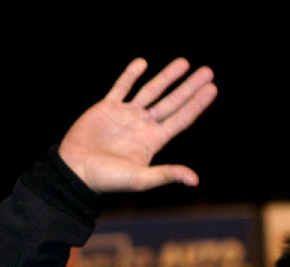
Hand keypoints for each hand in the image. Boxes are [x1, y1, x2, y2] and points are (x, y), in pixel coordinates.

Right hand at [58, 57, 216, 192]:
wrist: (76, 170)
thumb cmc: (107, 179)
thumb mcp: (141, 179)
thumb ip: (167, 174)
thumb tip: (195, 180)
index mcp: (153, 141)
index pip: (181, 118)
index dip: (197, 104)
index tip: (213, 88)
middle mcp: (143, 125)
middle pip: (172, 102)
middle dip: (189, 87)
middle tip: (208, 71)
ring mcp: (126, 115)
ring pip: (151, 91)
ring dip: (167, 77)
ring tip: (184, 62)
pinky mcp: (106, 108)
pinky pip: (121, 87)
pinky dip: (131, 75)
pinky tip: (143, 63)